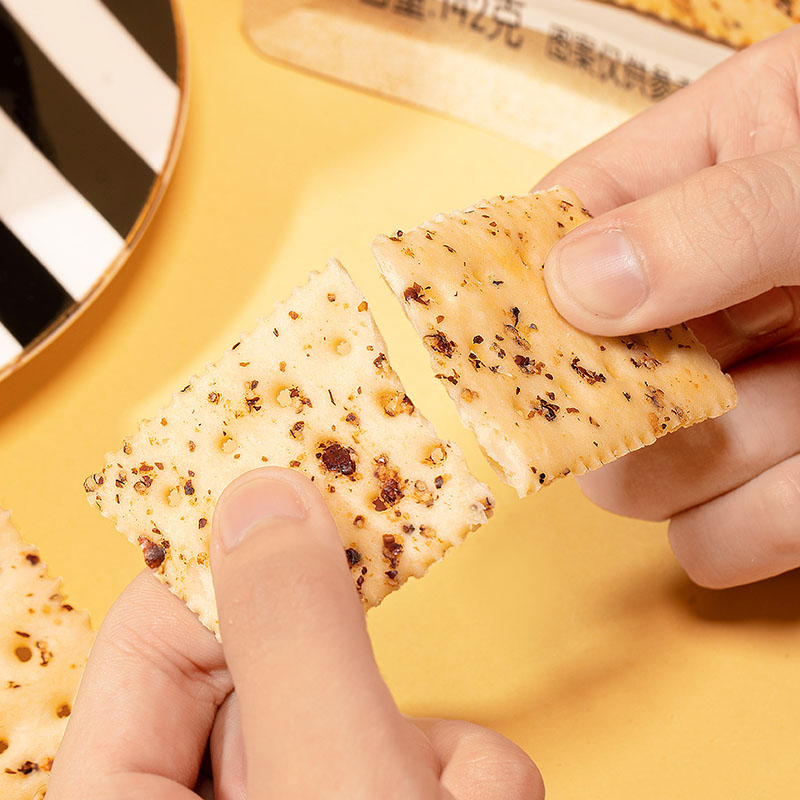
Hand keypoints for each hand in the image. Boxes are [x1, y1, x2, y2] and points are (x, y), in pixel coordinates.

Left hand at [48, 468, 542, 798]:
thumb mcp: (328, 777)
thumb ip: (294, 633)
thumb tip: (264, 500)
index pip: (152, 634)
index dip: (226, 554)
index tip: (294, 482)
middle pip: (281, 666)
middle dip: (362, 666)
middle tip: (398, 596)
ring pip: (376, 715)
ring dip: (441, 750)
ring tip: (455, 797)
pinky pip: (430, 762)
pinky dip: (470, 783)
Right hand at [536, 28, 799, 588]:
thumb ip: (720, 217)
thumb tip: (575, 281)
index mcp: (711, 170)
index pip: (563, 223)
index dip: (519, 276)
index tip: (488, 328)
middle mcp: (712, 286)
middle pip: (589, 362)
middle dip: (618, 392)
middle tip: (656, 389)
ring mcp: (752, 388)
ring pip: (648, 464)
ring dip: (699, 463)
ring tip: (771, 423)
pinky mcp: (796, 480)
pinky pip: (723, 533)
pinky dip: (757, 527)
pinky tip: (785, 500)